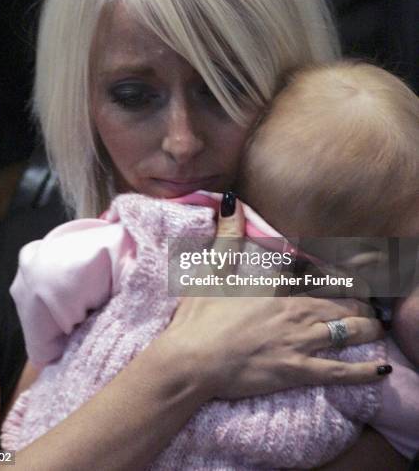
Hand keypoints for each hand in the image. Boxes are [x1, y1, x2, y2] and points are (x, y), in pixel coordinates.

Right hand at [165, 193, 386, 399]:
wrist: (192, 360)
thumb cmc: (200, 315)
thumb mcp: (211, 269)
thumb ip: (226, 235)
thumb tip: (230, 199)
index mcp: (277, 288)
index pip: (317, 276)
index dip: (340, 276)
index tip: (356, 275)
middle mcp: (295, 312)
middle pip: (340, 303)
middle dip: (360, 303)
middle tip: (371, 304)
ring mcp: (299, 343)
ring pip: (346, 332)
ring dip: (367, 329)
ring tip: (377, 328)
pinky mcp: (297, 372)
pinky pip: (339, 372)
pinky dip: (362, 371)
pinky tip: (379, 370)